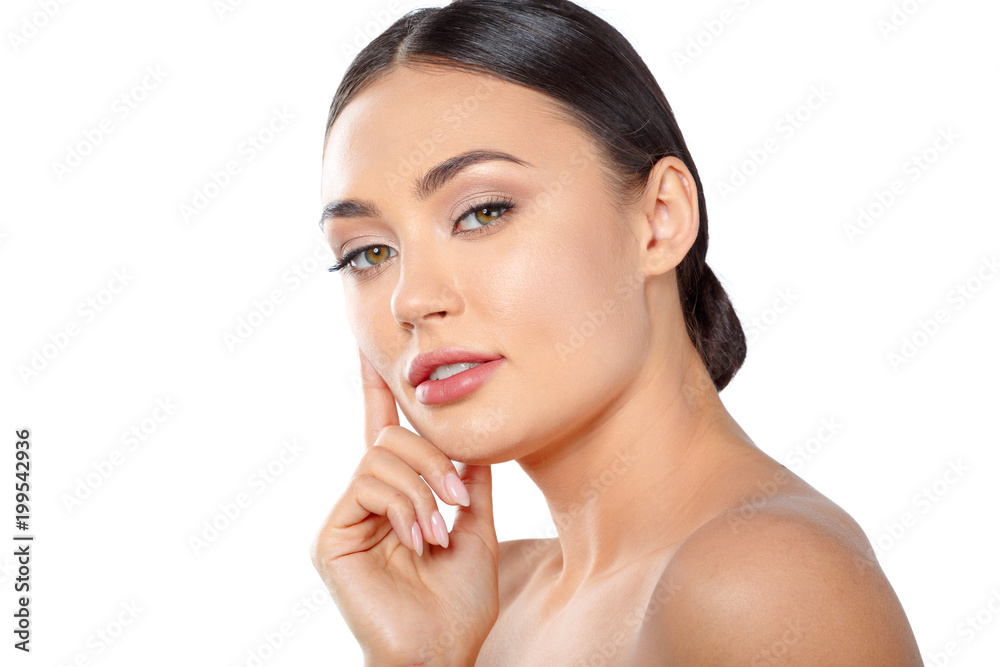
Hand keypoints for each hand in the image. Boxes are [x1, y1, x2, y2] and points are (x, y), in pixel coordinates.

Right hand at [310, 347, 499, 665]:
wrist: (440, 650)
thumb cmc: (458, 603)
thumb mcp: (477, 530)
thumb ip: (469, 481)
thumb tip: (470, 438)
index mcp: (397, 497)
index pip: (385, 432)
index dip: (377, 390)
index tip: (369, 351)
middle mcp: (366, 500)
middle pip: (392, 436)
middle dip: (432, 458)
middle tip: (458, 501)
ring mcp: (346, 515)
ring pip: (381, 454)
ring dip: (423, 488)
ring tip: (439, 532)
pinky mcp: (331, 534)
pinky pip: (368, 482)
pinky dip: (404, 505)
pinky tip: (419, 540)